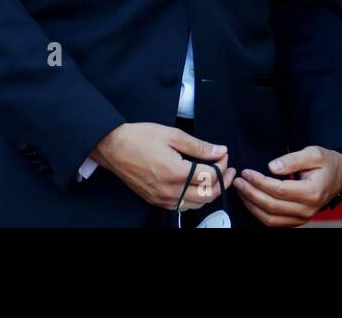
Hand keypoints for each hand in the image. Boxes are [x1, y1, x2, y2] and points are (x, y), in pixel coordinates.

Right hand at [92, 122, 235, 210]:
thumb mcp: (173, 135)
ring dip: (210, 193)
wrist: (113, 147)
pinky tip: (196, 186)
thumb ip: (199, 146)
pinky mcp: (155, 201)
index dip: (223, 166)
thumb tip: (220, 151)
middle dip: (223, 182)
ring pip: (196, 205)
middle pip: (207, 195)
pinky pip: (181, 206)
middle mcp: (169, 190)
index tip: (224, 155)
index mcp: (175, 172)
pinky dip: (194, 199)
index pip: (210, 176)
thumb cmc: (139, 138)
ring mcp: (161, 199)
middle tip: (229, 169)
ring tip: (215, 177)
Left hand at [234, 146, 341, 226]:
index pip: (279, 190)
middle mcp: (307, 209)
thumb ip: (292, 159)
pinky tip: (251, 201)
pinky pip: (274, 223)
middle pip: (272, 206)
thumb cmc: (326, 162)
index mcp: (313, 191)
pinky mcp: (297, 221)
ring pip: (270, 219)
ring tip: (241, 190)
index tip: (246, 172)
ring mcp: (303, 217)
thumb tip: (271, 167)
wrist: (338, 176)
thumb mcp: (313, 153)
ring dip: (252, 205)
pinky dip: (259, 214)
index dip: (260, 182)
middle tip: (238, 181)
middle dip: (251, 193)